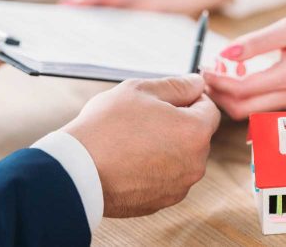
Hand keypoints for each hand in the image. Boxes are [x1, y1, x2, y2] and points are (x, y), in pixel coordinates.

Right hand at [61, 74, 220, 216]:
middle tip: (145, 117)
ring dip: (167, 146)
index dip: (190, 98)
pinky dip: (155, 168)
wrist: (77, 172)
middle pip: (196, 134)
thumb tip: (198, 83)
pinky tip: (130, 160)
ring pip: (182, 157)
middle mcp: (195, 163)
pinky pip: (166, 177)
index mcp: (195, 132)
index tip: (168, 98)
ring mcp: (179, 185)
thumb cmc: (106, 127)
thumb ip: (177, 85)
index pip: (209, 108)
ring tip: (133, 140)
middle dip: (178, 123)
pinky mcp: (162, 201)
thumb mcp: (141, 90)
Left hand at [203, 13, 285, 119]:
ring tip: (220, 68)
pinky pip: (256, 105)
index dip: (217, 80)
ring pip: (246, 111)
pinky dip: (240, 93)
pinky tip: (239, 71)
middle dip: (217, 93)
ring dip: (227, 94)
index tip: (204, 65)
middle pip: (239, 110)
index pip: (241, 90)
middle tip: (206, 71)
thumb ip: (256, 42)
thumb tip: (226, 52)